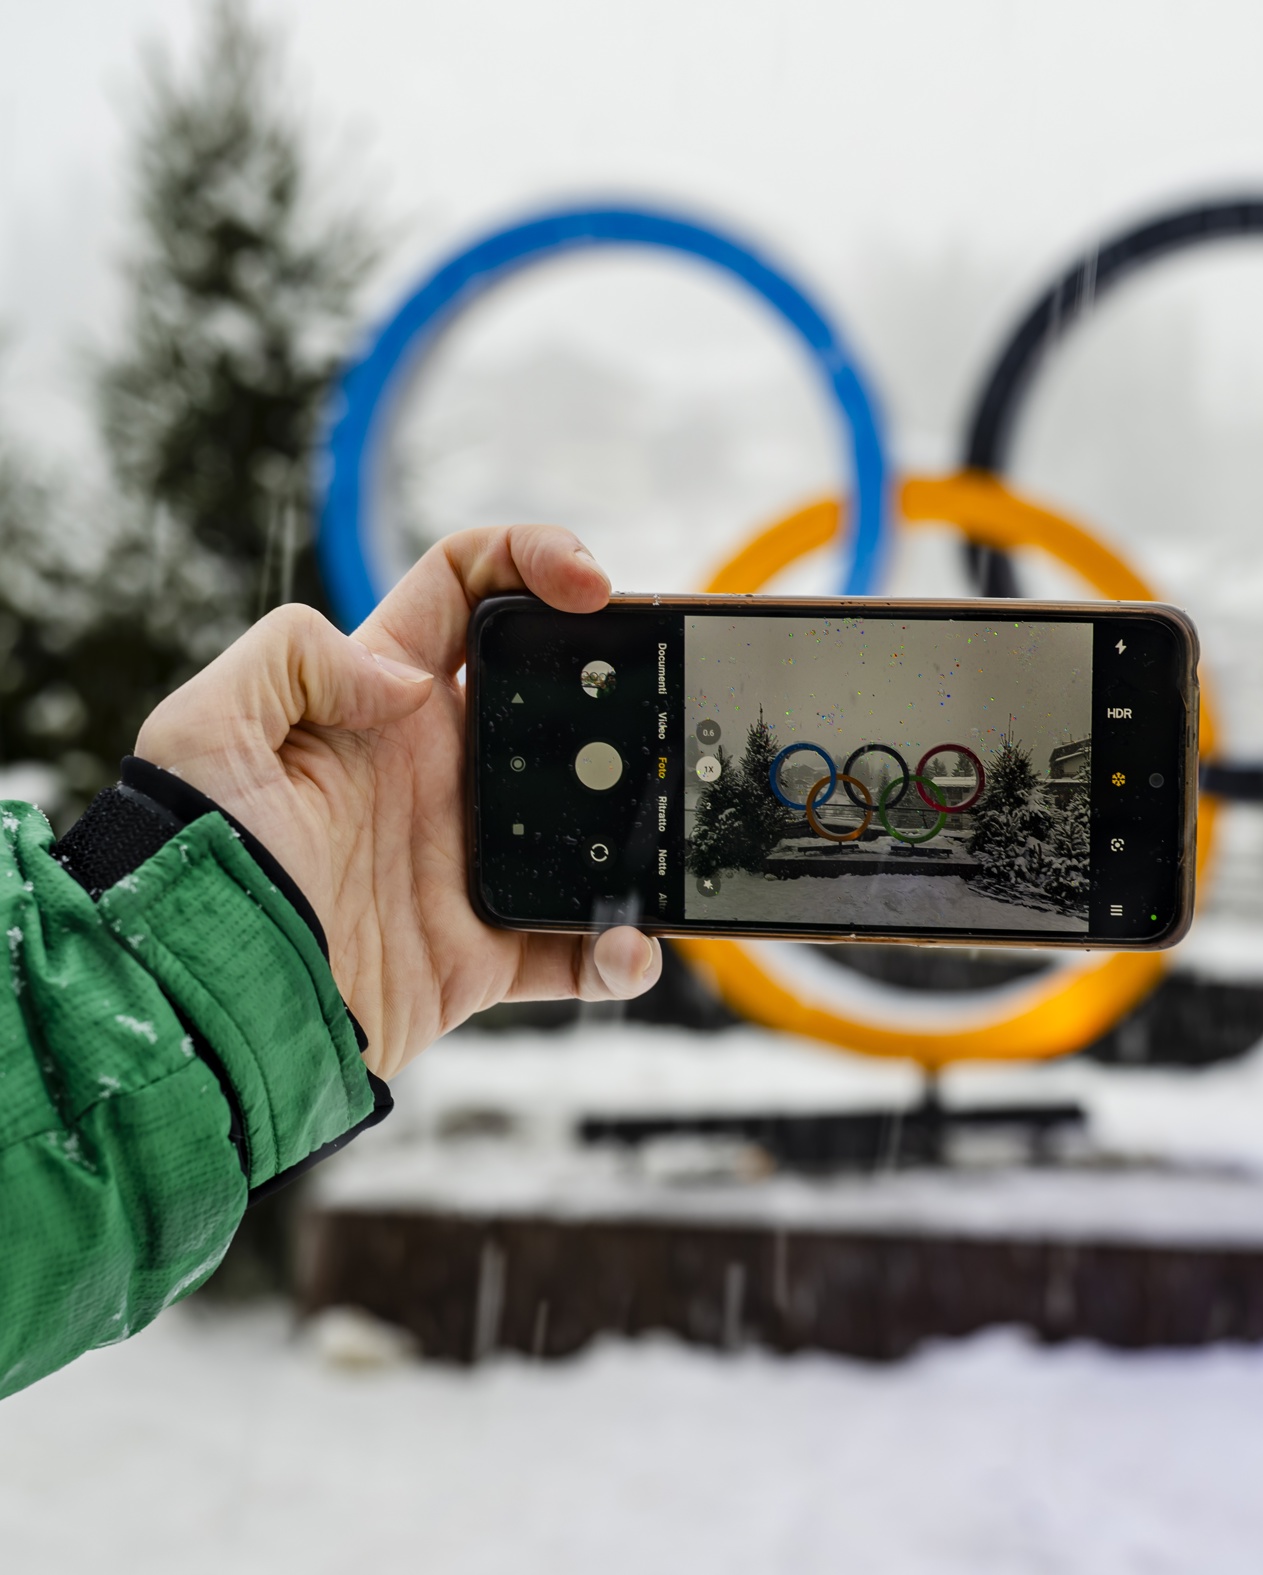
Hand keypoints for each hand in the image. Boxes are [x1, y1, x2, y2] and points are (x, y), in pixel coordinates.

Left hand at [135, 526, 660, 1077]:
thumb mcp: (203, 727)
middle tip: (666, 700)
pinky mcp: (484, 951)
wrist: (202, 1008)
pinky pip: (578, 947)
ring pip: (592, 822)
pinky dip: (619, 952)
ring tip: (670, 833)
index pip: (467, 591)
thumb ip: (294, 656)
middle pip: (562, 700)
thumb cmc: (188, 865)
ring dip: (643, 823)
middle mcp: (440, 773)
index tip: (590, 584)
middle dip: (625, 684)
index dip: (532, 559)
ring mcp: (470, 861)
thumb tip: (406, 679)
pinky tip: (628, 949)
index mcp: (382, 705)